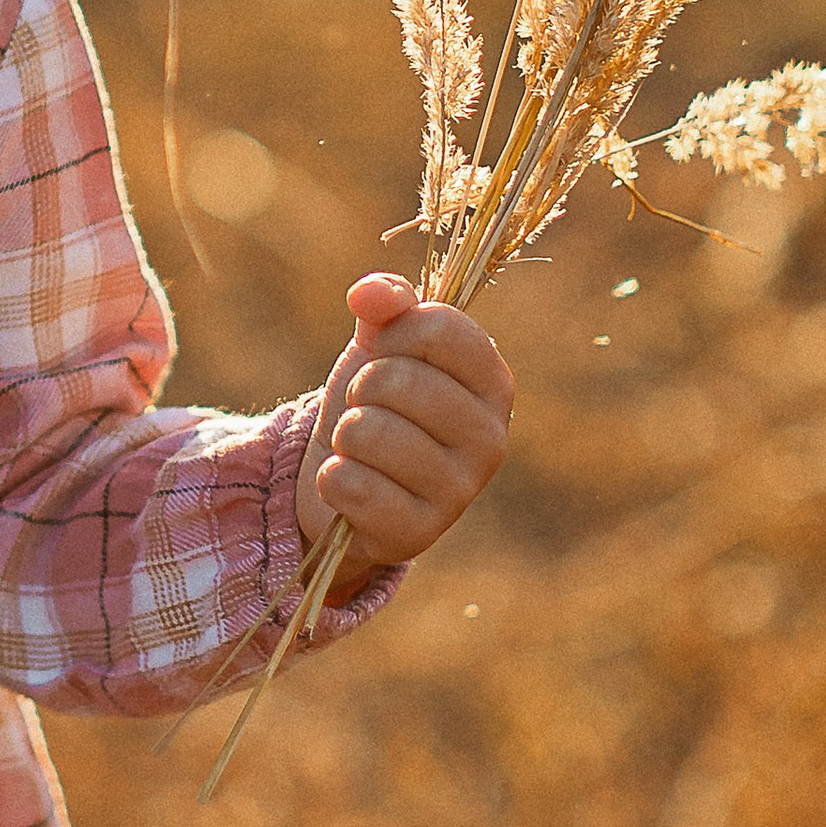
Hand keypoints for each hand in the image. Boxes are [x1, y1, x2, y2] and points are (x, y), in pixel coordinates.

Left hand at [296, 272, 513, 600]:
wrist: (348, 481)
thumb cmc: (376, 402)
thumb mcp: (381, 343)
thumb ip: (386, 302)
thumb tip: (368, 293)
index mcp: (492, 382)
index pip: (440, 327)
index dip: (392, 332)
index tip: (383, 351)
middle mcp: (490, 437)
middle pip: (397, 380)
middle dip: (360, 388)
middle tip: (367, 407)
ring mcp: (460, 490)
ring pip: (367, 433)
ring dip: (344, 435)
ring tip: (359, 447)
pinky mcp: (420, 532)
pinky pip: (350, 485)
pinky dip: (333, 479)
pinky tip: (350, 486)